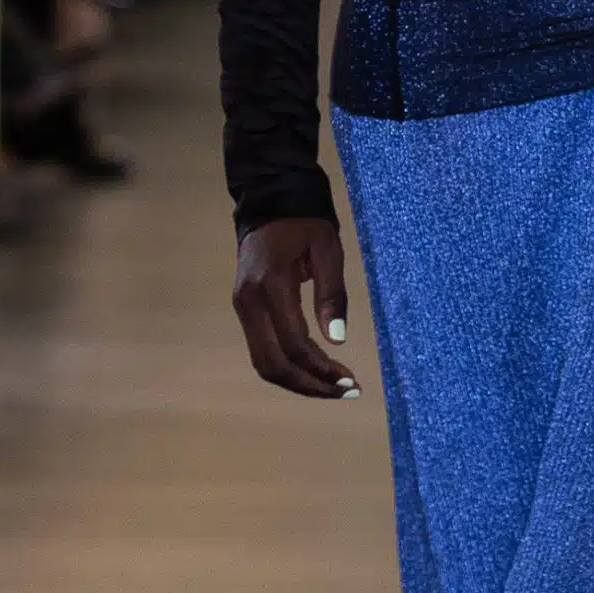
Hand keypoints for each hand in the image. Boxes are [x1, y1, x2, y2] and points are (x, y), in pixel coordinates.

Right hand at [233, 216, 357, 399]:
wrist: (270, 200)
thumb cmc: (305, 222)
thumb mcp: (328, 250)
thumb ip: (332, 295)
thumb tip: (336, 340)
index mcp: (271, 285)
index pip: (293, 344)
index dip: (322, 369)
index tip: (351, 381)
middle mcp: (249, 302)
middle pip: (273, 364)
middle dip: (310, 385)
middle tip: (345, 392)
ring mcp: (242, 307)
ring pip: (264, 363)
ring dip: (299, 381)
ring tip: (334, 387)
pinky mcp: (244, 309)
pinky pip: (263, 350)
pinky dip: (289, 367)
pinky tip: (315, 370)